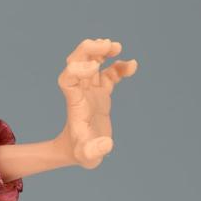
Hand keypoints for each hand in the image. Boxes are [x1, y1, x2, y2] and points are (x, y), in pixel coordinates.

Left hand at [56, 39, 138, 168]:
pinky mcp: (101, 93)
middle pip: (76, 61)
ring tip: (117, 47)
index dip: (77, 69)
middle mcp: (80, 92)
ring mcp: (90, 91)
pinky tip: (132, 66)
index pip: (67, 79)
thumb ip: (93, 151)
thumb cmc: (81, 153)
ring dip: (102, 51)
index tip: (94, 67)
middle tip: (107, 45)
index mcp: (75, 103)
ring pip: (92, 62)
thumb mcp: (86, 156)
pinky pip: (109, 73)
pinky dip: (119, 66)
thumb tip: (106, 145)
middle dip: (89, 50)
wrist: (80, 152)